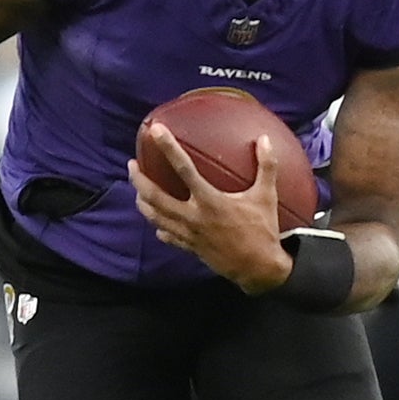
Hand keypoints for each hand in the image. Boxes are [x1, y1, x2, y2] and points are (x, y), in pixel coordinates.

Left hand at [130, 124, 294, 294]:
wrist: (258, 268)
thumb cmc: (263, 230)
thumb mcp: (267, 196)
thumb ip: (266, 165)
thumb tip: (266, 139)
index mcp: (210, 201)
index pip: (183, 169)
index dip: (168, 148)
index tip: (155, 131)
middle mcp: (193, 217)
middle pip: (155, 196)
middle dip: (139, 180)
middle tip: (131, 164)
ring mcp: (188, 234)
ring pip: (155, 217)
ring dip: (142, 202)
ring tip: (137, 189)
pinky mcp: (189, 247)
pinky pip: (168, 235)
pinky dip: (159, 226)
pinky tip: (157, 221)